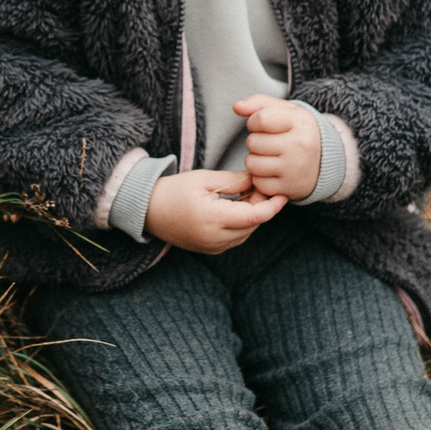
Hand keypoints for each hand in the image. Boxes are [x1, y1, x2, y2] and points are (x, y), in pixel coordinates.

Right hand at [144, 168, 283, 253]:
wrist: (147, 210)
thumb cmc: (174, 190)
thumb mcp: (204, 179)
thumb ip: (233, 181)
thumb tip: (257, 180)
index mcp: (212, 219)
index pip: (253, 217)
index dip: (272, 206)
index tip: (283, 194)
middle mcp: (214, 238)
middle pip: (252, 225)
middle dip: (262, 206)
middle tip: (261, 186)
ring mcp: (212, 247)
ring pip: (246, 234)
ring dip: (252, 216)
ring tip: (249, 195)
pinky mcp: (210, 250)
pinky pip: (235, 239)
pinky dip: (242, 225)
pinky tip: (238, 208)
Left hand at [237, 96, 320, 199]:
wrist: (325, 162)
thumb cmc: (299, 132)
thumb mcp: (286, 111)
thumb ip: (259, 103)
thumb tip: (236, 107)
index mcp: (300, 123)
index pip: (260, 119)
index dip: (254, 122)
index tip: (262, 125)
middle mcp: (299, 146)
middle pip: (253, 142)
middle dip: (255, 141)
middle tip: (269, 143)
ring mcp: (294, 169)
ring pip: (252, 164)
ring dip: (254, 160)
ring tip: (269, 156)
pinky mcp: (288, 188)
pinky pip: (258, 183)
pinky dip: (260, 177)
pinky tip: (273, 171)